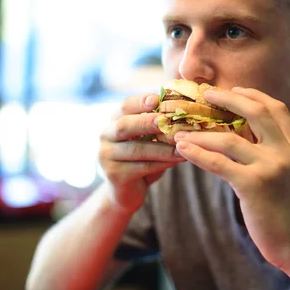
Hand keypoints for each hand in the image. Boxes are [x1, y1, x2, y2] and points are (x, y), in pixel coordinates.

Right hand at [98, 93, 185, 214]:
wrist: (126, 191)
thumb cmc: (142, 159)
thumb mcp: (148, 139)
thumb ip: (158, 125)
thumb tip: (184, 109)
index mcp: (115, 121)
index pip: (124, 106)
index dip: (140, 101)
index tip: (157, 99)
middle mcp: (106, 136)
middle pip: (125, 125)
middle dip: (146, 122)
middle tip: (166, 120)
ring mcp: (107, 156)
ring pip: (137, 149)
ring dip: (162, 148)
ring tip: (182, 146)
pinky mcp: (114, 175)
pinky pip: (142, 167)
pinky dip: (162, 163)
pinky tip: (178, 160)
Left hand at [173, 87, 289, 270]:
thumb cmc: (286, 209)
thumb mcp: (286, 172)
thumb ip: (270, 150)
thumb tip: (240, 132)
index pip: (276, 108)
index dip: (253, 94)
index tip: (233, 89)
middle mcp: (287, 151)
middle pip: (256, 111)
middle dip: (228, 99)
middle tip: (206, 95)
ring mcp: (272, 167)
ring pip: (230, 140)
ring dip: (201, 134)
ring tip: (181, 132)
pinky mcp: (254, 185)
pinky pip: (219, 163)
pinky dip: (197, 154)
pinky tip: (183, 149)